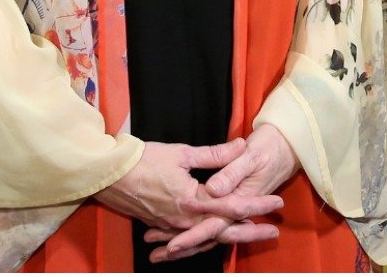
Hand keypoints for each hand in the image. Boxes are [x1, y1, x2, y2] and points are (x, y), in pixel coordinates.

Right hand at [142, 125, 300, 262]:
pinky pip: (189, 239)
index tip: (277, 202)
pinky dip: (206, 241)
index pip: (232, 204)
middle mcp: (185, 219)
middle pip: (224, 230)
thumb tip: (241, 146)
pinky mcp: (163, 226)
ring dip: (231, 237)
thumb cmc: (144, 160)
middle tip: (274, 232)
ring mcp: (173, 226)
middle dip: (251, 232)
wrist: (109, 174)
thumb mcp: (182, 153)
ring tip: (251, 235)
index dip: (257, 204)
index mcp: (192, 200)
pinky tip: (217, 238)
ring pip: (207, 238)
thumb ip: (215, 154)